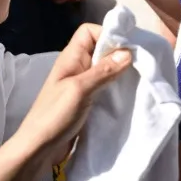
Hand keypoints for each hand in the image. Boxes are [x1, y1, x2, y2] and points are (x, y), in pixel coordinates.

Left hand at [0, 24, 131, 180]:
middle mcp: (77, 67)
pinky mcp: (87, 102)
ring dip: (120, 73)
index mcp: (70, 58)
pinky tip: (129, 96)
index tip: (129, 48)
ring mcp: (81, 85)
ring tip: (139, 80)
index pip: (89, 31)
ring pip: (105, 69)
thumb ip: (103, 71)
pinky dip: (117, 88)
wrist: (38, 149)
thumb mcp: (80, 90)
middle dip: (120, 53)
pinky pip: (105, 87)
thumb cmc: (54, 115)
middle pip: (100, 49)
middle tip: (141, 64)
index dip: (108, 33)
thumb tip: (128, 52)